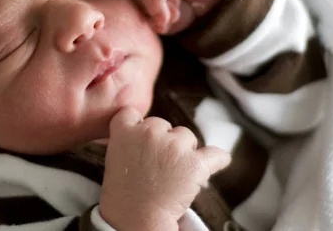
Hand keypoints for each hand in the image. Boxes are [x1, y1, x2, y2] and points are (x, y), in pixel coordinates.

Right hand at [99, 108, 230, 230]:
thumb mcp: (115, 157)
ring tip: (173, 173)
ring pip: (187, 136)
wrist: (136, 219)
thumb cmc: (124, 193)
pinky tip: (217, 163)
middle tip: (157, 164)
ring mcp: (174, 146)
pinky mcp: (195, 163)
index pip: (132, 113)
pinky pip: (215, 154)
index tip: (140, 138)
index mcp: (124, 131)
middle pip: (163, 125)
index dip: (138, 125)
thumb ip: (129, 138)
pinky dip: (218, 159)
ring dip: (184, 150)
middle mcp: (149, 132)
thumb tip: (149, 132)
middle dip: (163, 141)